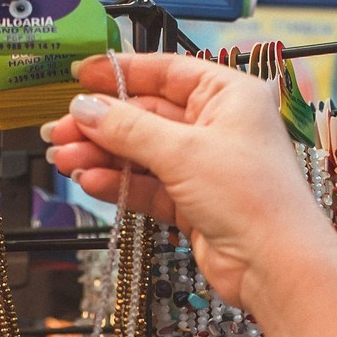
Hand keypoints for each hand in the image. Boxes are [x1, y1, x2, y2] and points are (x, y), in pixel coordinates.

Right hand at [40, 53, 336, 336]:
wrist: (276, 265)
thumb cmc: (253, 197)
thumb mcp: (183, 151)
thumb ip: (128, 128)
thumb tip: (86, 108)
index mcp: (228, 95)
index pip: (165, 71)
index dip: (121, 72)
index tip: (81, 75)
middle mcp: (217, 126)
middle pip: (146, 115)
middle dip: (101, 124)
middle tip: (60, 130)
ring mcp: (204, 166)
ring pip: (141, 153)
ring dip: (102, 156)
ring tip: (65, 159)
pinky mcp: (193, 203)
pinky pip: (147, 186)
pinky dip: (118, 184)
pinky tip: (90, 181)